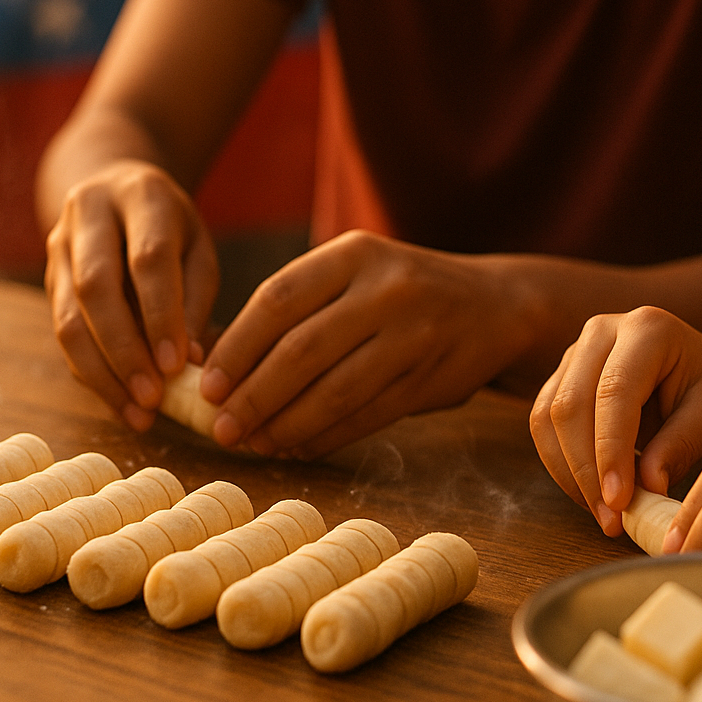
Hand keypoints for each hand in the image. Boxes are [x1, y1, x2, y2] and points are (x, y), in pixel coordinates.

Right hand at [44, 161, 218, 428]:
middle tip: (152, 398)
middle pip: (96, 287)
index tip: (177, 366)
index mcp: (141, 195)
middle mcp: (90, 212)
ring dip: (103, 372)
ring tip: (139, 412)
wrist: (113, 189)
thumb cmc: (170, 228)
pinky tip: (121, 402)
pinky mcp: (47, 276)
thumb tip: (189, 363)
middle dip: (124, 350)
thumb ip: (195, 300)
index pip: (147, 258)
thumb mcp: (197, 248)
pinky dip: (92, 373)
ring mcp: (59, 244)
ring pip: (69, 316)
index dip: (161, 315)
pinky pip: (63, 332)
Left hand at [199, 230, 528, 457]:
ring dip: (287, 425)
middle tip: (222, 427)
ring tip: (255, 443)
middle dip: (255, 395)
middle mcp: (386, 288)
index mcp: (353, 253)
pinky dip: (326, 437)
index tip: (207, 385)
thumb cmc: (399, 293)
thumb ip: (298, 309)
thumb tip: (220, 366)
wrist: (494, 305)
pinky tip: (298, 448)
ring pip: (335, 390)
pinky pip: (367, 415)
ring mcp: (415, 334)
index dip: (237, 347)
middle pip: (302, 349)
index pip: (277, 299)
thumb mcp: (353, 274)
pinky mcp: (432, 378)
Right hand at [529, 307, 701, 534]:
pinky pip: (543, 426)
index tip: (618, 502)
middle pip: (570, 405)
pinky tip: (590, 494)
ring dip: (569, 473)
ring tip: (603, 514)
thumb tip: (646, 488)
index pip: (614, 392)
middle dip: (585, 470)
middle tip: (610, 519)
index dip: (611, 450)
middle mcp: (602, 331)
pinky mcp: (561, 377)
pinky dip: (562, 466)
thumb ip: (680, 445)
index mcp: (647, 328)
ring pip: (547, 417)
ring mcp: (576, 352)